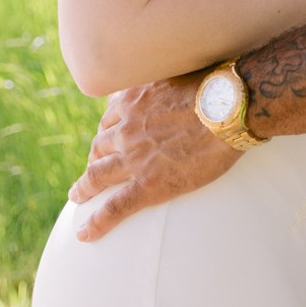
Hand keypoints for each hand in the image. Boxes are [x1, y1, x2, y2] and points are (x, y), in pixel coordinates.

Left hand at [68, 74, 240, 241]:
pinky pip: (115, 207)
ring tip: (77, 196)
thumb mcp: (179, 72)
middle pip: (100, 145)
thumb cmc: (213, 88)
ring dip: (84, 186)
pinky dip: (98, 222)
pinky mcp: (148, 185)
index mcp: (134, 102)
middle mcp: (127, 129)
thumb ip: (164, 81)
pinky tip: (85, 234)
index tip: (107, 138)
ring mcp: (134, 158)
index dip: (107, 130)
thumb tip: (167, 79)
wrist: (228, 111)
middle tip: (94, 167)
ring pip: (97, 174)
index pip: (110, 117)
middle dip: (94, 156)